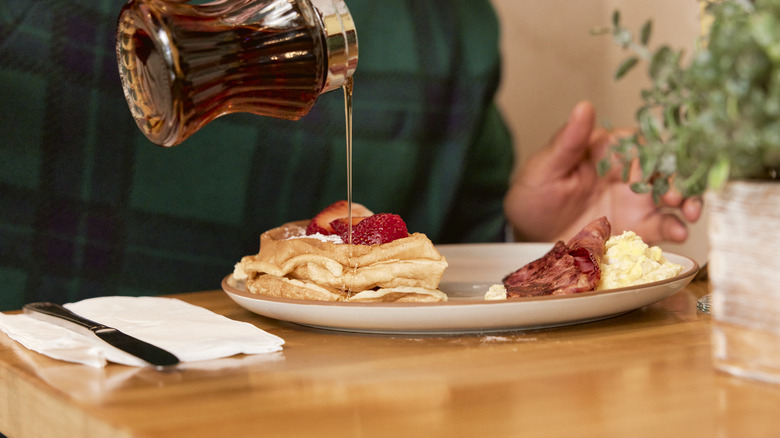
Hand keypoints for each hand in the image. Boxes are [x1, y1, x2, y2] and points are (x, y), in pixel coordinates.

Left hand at [503, 101, 701, 244]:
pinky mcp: (636, 227)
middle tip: (682, 195)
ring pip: (672, 196)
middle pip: (665, 169)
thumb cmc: (534, 195)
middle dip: (681, 178)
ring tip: (690, 212)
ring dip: (688, 202)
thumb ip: (568, 142)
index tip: (663, 163)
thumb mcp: (546, 168)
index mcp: (608, 151)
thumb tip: (583, 107)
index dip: (657, 151)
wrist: (528, 234)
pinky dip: (675, 228)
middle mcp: (627, 174)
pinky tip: (679, 233)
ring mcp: (634, 202)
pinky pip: (662, 226)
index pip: (641, 143)